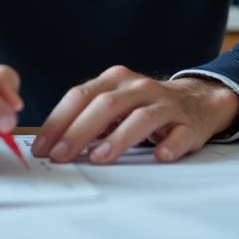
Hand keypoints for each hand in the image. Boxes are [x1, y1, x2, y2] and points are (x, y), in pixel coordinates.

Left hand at [30, 66, 238, 164]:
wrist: (196, 100)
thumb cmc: (143, 106)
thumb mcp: (114, 103)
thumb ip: (86, 117)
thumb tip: (49, 143)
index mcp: (115, 80)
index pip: (81, 95)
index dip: (59, 121)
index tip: (42, 146)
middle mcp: (138, 87)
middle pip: (106, 105)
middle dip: (79, 131)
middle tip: (61, 155)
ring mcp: (164, 104)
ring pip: (140, 117)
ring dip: (118, 138)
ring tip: (99, 158)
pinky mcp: (187, 124)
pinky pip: (179, 134)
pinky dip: (170, 145)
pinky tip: (159, 155)